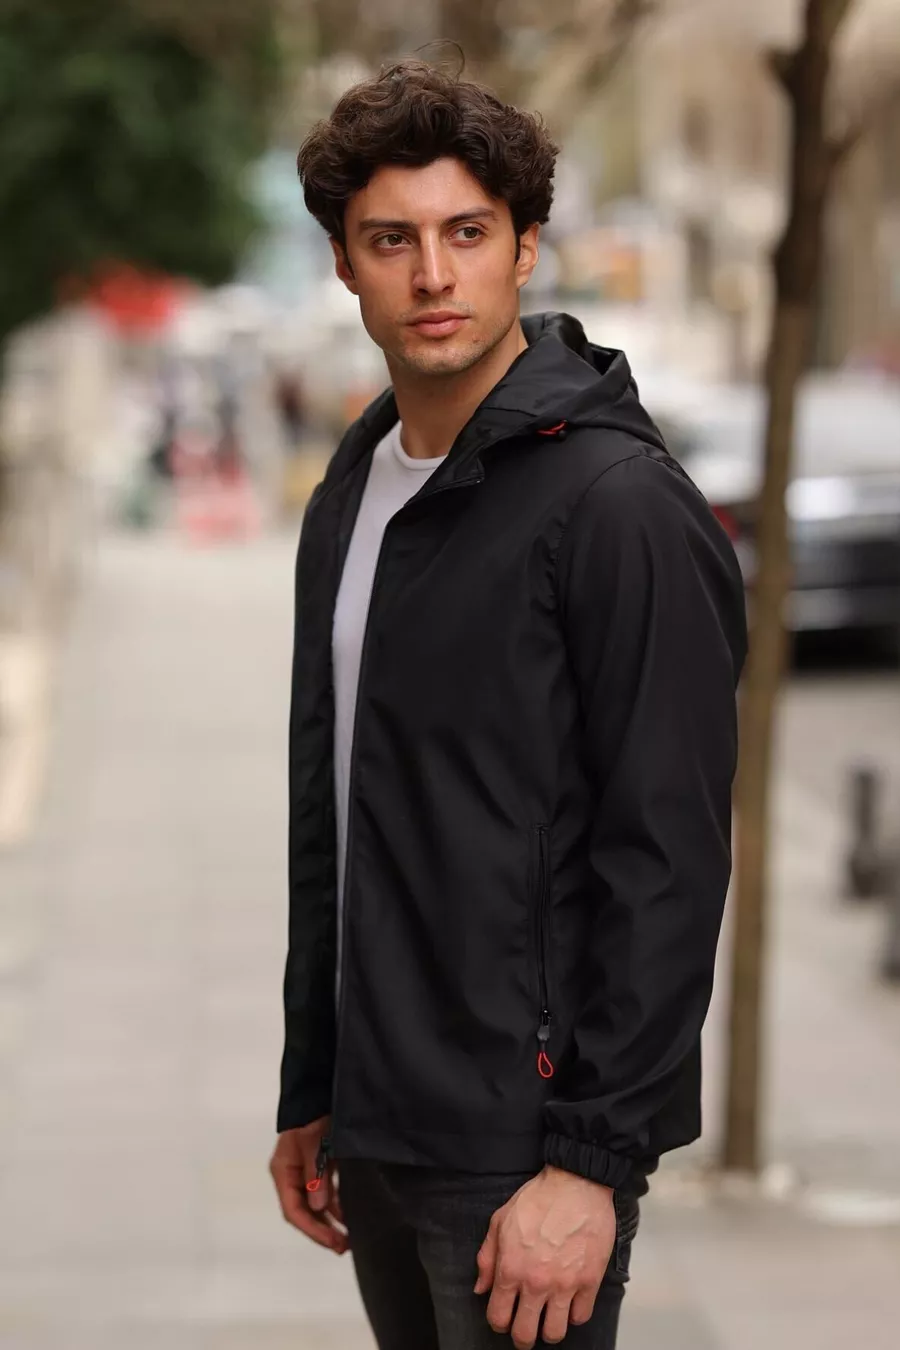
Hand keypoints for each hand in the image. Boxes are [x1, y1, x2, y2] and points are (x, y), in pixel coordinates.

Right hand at [269, 1116, 348, 1253]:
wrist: (319, 1088)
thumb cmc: (312, 1115)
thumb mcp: (312, 1142)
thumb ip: (315, 1174)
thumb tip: (319, 1207)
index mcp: (283, 1171)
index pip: (294, 1210)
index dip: (313, 1230)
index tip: (333, 1242)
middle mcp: (292, 1174)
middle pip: (304, 1211)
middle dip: (322, 1231)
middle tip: (343, 1247)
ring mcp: (305, 1170)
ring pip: (316, 1204)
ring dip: (330, 1220)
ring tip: (348, 1237)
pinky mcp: (319, 1164)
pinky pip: (325, 1191)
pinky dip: (336, 1204)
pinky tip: (349, 1214)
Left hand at [474, 1165, 614, 1348]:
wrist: (576, 1183)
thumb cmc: (539, 1198)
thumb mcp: (500, 1220)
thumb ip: (487, 1257)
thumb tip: (481, 1288)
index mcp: (510, 1268)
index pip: (498, 1316)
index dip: (499, 1323)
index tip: (504, 1319)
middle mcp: (536, 1282)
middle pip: (525, 1334)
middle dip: (522, 1337)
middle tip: (525, 1330)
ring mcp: (564, 1284)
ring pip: (554, 1333)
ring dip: (549, 1331)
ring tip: (548, 1320)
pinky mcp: (589, 1281)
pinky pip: (581, 1316)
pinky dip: (574, 1315)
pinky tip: (570, 1303)